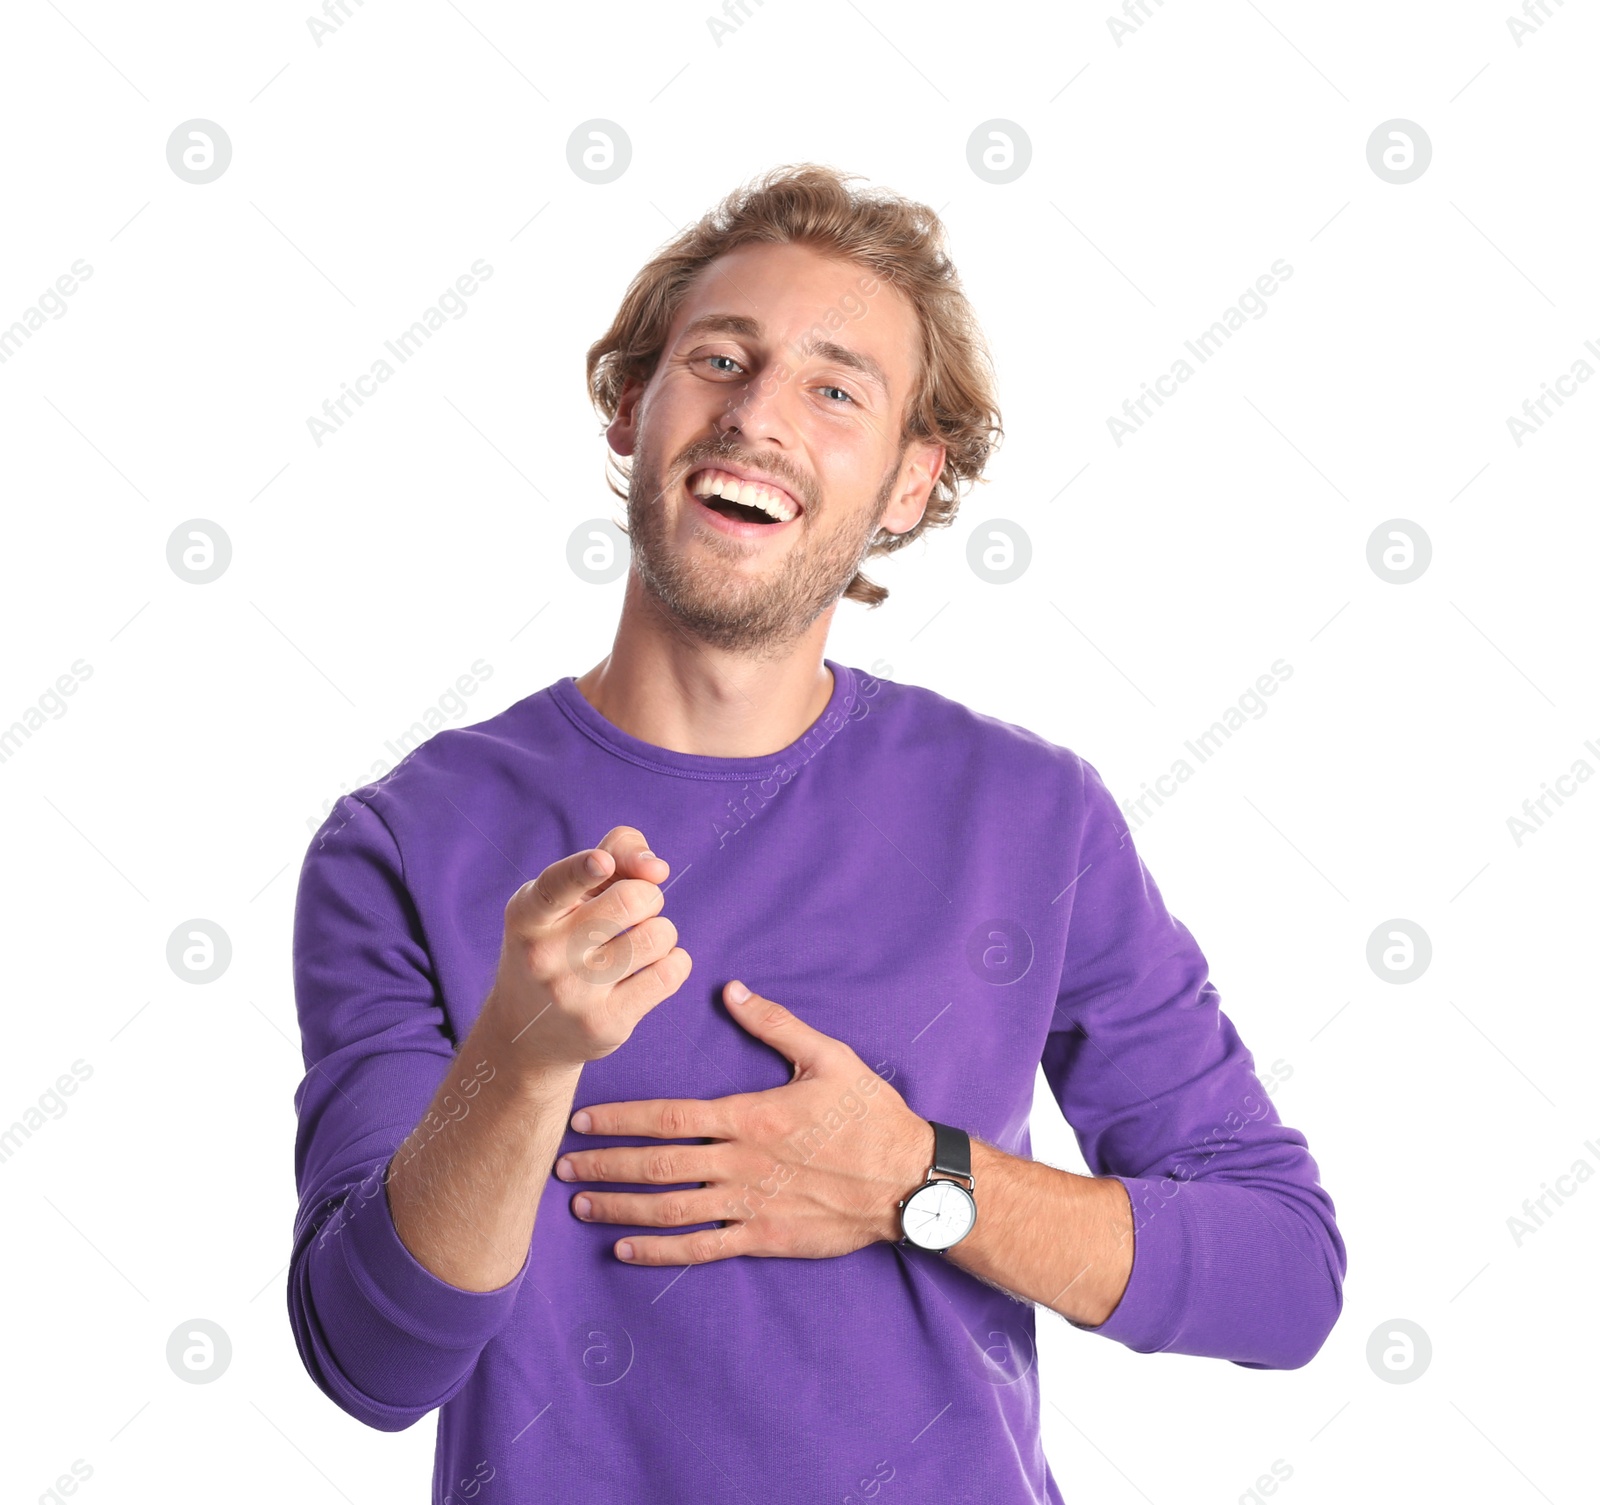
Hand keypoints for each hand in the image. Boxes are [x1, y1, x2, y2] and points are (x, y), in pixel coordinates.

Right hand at [482, 826, 691, 1073]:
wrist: (527, 1033)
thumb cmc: (559, 942)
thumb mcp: (567, 896)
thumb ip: (613, 855)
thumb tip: (656, 867)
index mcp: (528, 914)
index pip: (557, 885)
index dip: (584, 869)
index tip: (602, 862)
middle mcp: (544, 954)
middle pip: (631, 899)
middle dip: (648, 896)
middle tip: (636, 911)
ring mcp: (574, 993)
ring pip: (656, 936)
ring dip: (662, 931)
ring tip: (642, 941)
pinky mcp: (605, 1024)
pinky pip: (669, 974)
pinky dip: (675, 962)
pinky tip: (655, 967)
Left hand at [554, 981, 931, 1264]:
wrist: (908, 1180)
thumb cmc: (869, 1114)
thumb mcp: (828, 1057)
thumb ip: (775, 1024)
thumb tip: (732, 990)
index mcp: (750, 1116)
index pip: (669, 1117)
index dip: (620, 1120)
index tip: (583, 1121)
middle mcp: (740, 1163)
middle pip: (655, 1166)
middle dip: (603, 1166)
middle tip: (561, 1165)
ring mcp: (749, 1206)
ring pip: (668, 1210)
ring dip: (618, 1208)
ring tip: (579, 1204)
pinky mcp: (763, 1239)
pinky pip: (700, 1249)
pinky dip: (659, 1251)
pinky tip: (625, 1249)